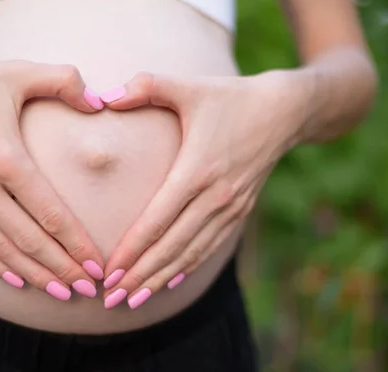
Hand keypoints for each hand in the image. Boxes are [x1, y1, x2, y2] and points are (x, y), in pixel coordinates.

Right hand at [0, 59, 105, 299]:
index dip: (76, 243)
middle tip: (89, 289)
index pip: (50, 213)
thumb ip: (64, 80)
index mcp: (5, 157)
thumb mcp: (17, 71)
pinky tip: (17, 280)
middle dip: (62, 269)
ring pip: (1, 249)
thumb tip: (101, 100)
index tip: (97, 264)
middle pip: (29, 240)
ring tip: (61, 293)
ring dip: (34, 275)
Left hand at [101, 70, 308, 308]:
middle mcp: (216, 196)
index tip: (109, 272)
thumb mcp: (190, 87)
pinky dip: (188, 268)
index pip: (158, 220)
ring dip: (161, 279)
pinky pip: (210, 246)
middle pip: (172, 246)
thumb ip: (147, 86)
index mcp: (198, 170)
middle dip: (140, 276)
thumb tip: (103, 95)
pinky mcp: (240, 210)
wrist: (284, 111)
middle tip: (111, 299)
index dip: (131, 250)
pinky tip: (170, 282)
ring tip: (134, 301)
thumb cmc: (231, 98)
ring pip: (191, 253)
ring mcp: (231, 207)